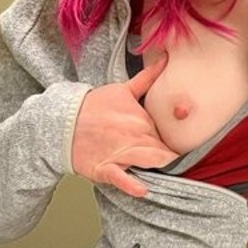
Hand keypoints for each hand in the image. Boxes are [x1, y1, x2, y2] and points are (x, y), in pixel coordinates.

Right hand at [71, 53, 178, 196]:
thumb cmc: (93, 106)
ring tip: (168, 171)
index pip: (168, 132)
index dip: (177, 140)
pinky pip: (121, 179)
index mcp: (140, 118)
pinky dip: (132, 185)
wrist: (62, 121)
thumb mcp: (122, 90)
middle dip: (171, 155)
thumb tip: (166, 58)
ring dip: (159, 166)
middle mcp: (133, 136)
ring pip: (148, 161)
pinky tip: (143, 189)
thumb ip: (147, 78)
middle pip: (162, 149)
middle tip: (178, 160)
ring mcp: (119, 153)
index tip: (185, 144)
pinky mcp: (104, 169)